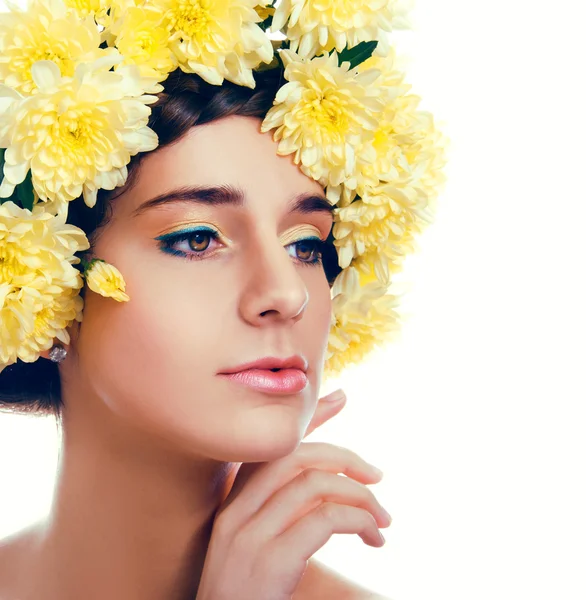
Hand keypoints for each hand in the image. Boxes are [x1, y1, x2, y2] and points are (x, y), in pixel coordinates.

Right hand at [195, 389, 390, 599]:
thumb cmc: (249, 597)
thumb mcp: (262, 548)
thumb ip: (287, 513)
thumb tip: (330, 489)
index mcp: (233, 503)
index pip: (271, 444)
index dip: (309, 416)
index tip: (341, 396)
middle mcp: (235, 511)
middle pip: (295, 454)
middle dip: (345, 457)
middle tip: (378, 478)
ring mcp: (248, 535)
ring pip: (315, 483)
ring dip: (360, 498)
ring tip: (383, 521)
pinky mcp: (268, 562)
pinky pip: (323, 519)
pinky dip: (357, 520)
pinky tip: (372, 537)